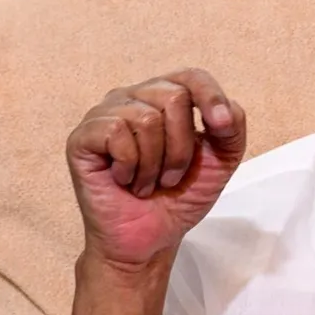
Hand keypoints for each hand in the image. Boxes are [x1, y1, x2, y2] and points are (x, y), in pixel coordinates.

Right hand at [65, 68, 245, 266]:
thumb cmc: (179, 196)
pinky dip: (129, 165)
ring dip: (155, 163)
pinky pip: (116, 132)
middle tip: (171, 176)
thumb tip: (224, 111)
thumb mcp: (220, 161)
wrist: (150, 237)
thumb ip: (232, 129)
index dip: (210, 96)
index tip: (221, 127)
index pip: (191, 76)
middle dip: (182, 147)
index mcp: (165, 97)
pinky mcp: (82, 137)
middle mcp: (133, 98)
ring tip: (148, 181)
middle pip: (173, 97)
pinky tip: (124, 179)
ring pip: (146, 118)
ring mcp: (104, 114)